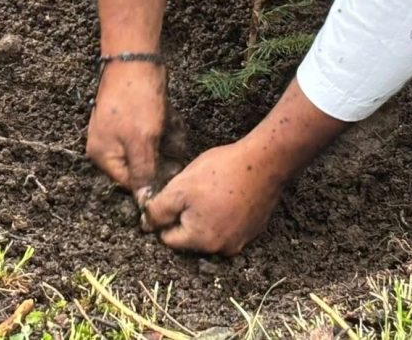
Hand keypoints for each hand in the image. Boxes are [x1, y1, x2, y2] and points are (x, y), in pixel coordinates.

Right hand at [86, 61, 170, 193]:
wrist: (136, 56)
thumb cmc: (135, 99)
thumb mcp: (141, 141)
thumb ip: (143, 173)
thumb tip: (144, 202)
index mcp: (104, 155)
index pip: (132, 183)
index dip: (155, 178)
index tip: (174, 170)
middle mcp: (109, 145)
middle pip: (145, 165)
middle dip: (163, 152)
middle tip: (170, 137)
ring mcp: (123, 130)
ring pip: (155, 148)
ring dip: (168, 138)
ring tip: (170, 123)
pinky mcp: (136, 117)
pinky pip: (157, 132)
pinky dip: (166, 125)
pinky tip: (170, 114)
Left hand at [141, 140, 281, 254]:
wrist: (265, 162)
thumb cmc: (221, 173)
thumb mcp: (179, 187)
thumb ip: (157, 211)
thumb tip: (146, 225)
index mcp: (201, 242)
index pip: (168, 238)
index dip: (164, 216)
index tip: (174, 196)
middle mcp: (222, 249)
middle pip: (190, 238)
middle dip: (185, 217)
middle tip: (194, 191)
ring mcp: (241, 241)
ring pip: (210, 232)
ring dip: (206, 216)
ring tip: (212, 190)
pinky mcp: (254, 229)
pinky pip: (229, 226)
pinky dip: (225, 214)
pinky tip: (227, 194)